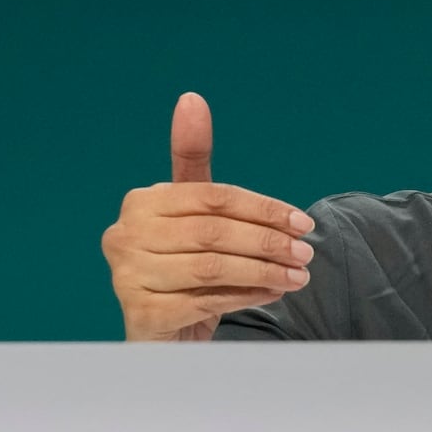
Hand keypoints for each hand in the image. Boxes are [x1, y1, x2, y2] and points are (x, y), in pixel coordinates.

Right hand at [101, 93, 314, 340]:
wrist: (164, 333)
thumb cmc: (184, 267)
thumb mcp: (193, 213)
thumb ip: (192, 160)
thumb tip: (191, 98)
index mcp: (141, 202)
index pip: (213, 196)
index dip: (264, 208)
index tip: (303, 222)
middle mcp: (124, 235)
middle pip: (214, 231)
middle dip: (268, 242)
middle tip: (307, 254)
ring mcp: (127, 276)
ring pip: (212, 266)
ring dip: (264, 271)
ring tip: (298, 277)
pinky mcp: (141, 314)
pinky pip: (205, 300)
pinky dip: (245, 296)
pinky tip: (272, 294)